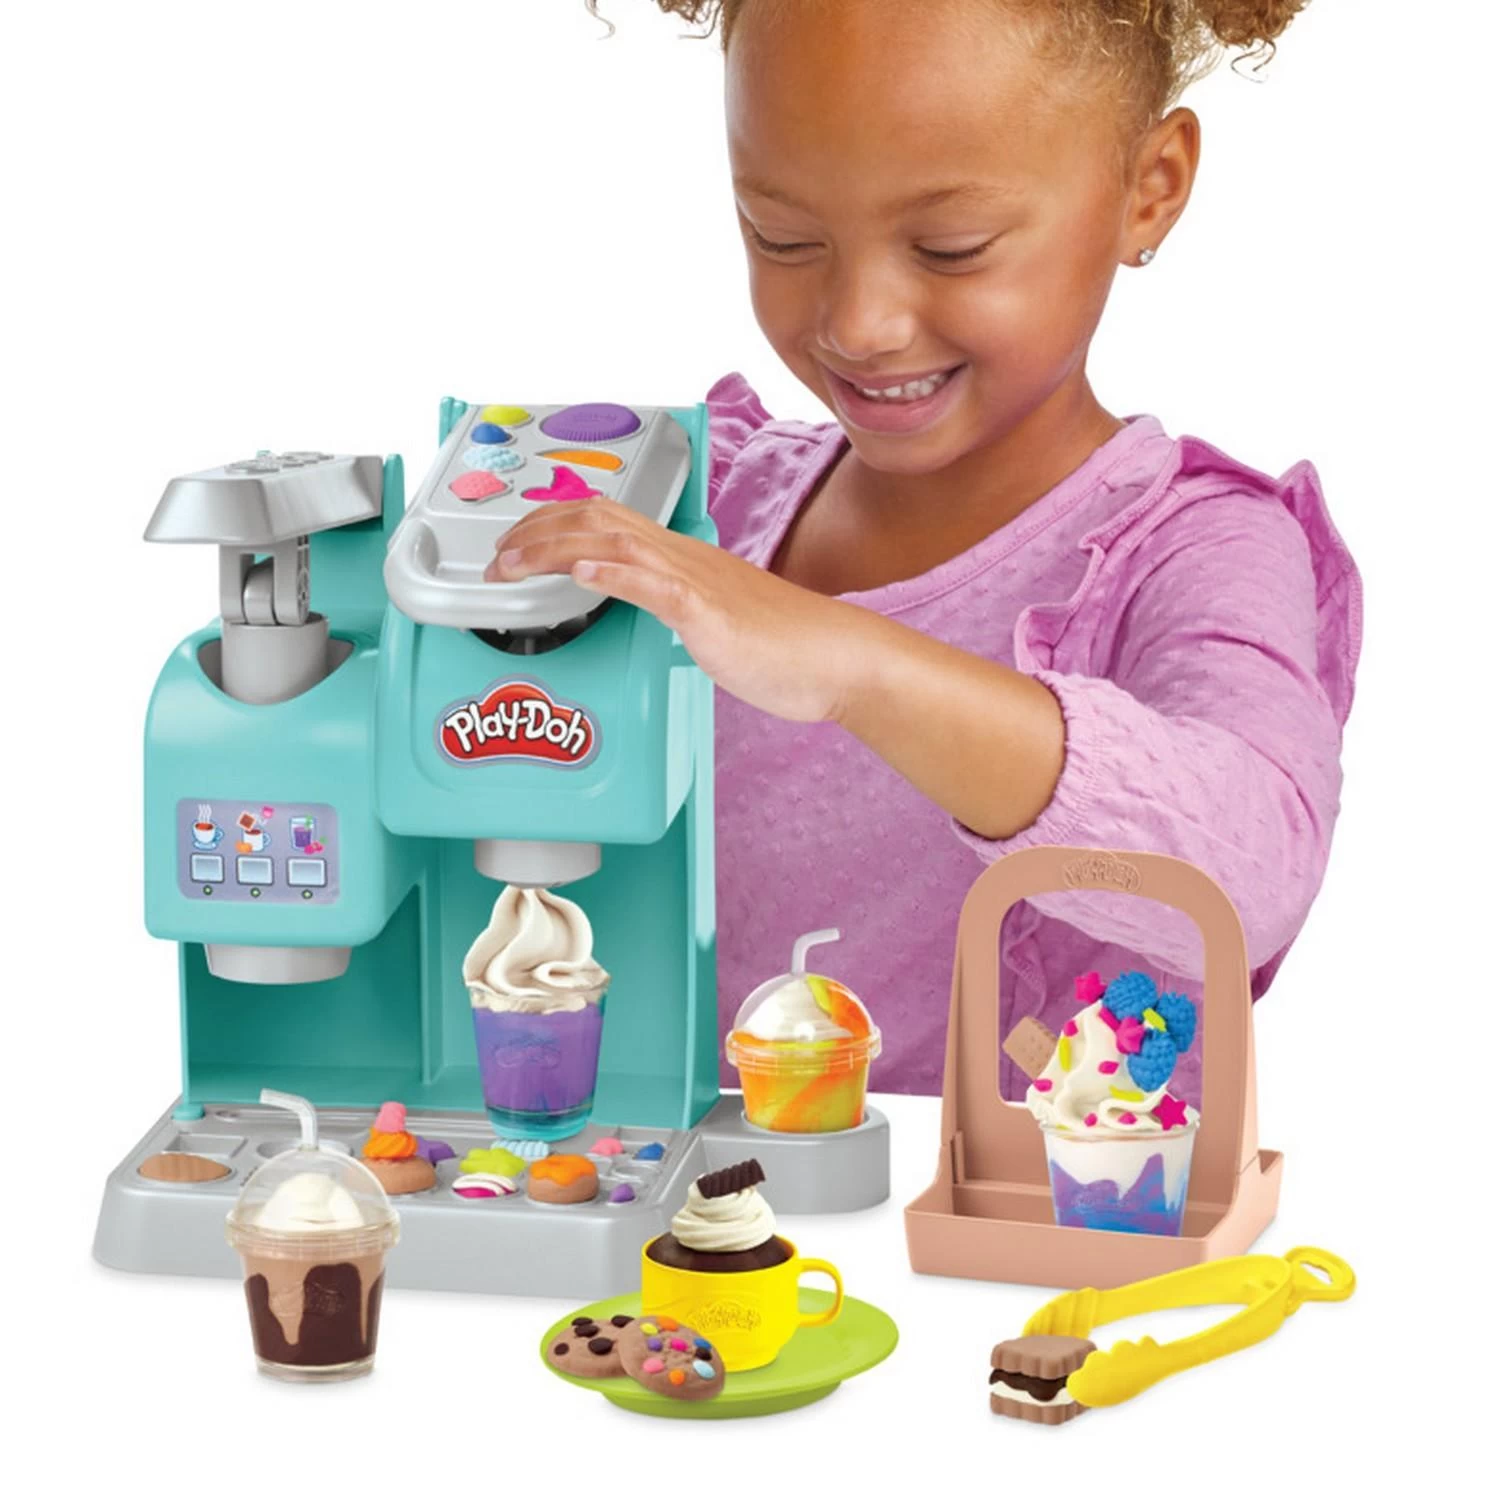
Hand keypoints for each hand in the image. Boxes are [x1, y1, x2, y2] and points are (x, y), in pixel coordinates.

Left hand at [483, 499, 872, 722]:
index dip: (552, 525)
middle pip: (596, 518)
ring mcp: (694, 581)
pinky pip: (654, 584)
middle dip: (535, 531)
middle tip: (495, 556)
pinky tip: (582, 574)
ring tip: (512, 563)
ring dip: (552, 549)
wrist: (834, 659)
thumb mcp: (714, 620)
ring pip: (613, 541)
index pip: (606, 520)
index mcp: (682, 559)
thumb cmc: (785, 647)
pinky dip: (612, 574)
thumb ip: (674, 607)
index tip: (516, 546)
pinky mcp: (707, 612)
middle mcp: (682, 558)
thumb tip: (644, 606)